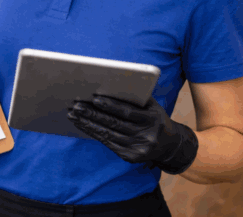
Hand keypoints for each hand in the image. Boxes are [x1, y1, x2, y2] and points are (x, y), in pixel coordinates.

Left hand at [67, 94, 197, 174]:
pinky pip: (107, 143)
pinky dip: (92, 132)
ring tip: (73, 114)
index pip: (127, 112)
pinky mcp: (129, 157)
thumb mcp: (152, 106)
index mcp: (152, 119)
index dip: (110, 105)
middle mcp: (146, 136)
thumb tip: (109, 85)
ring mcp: (137, 148)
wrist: (170, 145)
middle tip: (75, 106)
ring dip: (87, 124)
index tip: (94, 98)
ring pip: (107, 135)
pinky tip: (81, 124)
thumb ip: (135, 97)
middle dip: (92, 114)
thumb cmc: (155, 118)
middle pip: (114, 124)